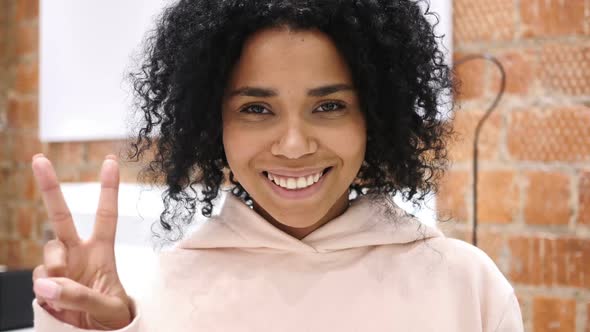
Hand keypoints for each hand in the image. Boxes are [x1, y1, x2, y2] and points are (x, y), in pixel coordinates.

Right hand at [31, 153, 132, 329]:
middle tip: (39, 159)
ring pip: (47, 254)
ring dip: (56, 270)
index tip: (110, 161)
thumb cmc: (113, 318)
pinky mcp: (45, 285)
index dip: (108, 189)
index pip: (106, 215)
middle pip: (61, 217)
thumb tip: (46, 284)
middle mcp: (77, 253)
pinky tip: (57, 300)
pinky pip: (38, 280)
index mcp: (101, 251)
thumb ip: (81, 296)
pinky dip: (46, 290)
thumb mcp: (109, 308)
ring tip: (68, 291)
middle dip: (50, 188)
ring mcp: (59, 268)